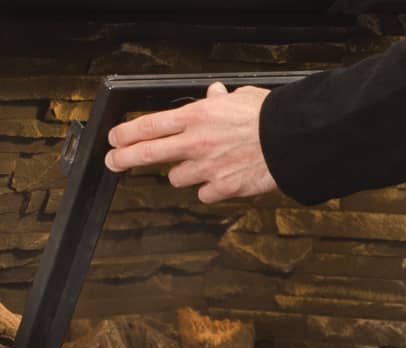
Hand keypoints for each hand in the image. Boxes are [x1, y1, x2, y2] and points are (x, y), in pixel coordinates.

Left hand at [105, 82, 276, 203]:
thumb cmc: (271, 117)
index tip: (114, 138)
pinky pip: (204, 194)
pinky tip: (221, 179)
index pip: (149, 125)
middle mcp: (196, 143)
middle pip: (147, 154)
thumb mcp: (242, 97)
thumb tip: (214, 94)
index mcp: (197, 117)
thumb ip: (221, 100)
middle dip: (123, 158)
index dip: (125, 133)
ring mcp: (207, 169)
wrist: (293, 141)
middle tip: (113, 161)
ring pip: (177, 178)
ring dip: (183, 173)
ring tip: (199, 165)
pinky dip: (209, 189)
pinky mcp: (223, 188)